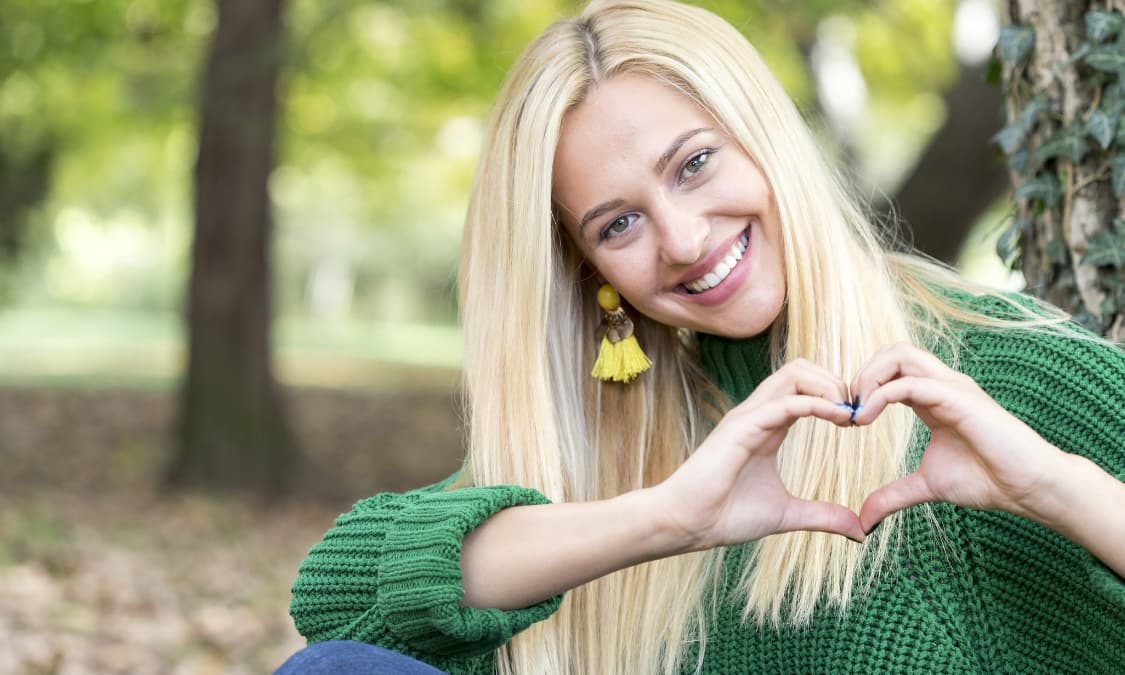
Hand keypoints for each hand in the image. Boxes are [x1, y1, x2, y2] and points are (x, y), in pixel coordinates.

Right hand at [652, 359, 865, 552]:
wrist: (686, 524)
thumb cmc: (725, 515)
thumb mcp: (787, 514)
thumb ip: (822, 515)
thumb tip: (860, 531)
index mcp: (768, 426)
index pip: (805, 387)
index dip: (836, 395)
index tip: (858, 422)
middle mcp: (758, 414)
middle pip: (801, 369)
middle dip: (836, 382)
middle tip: (855, 414)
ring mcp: (749, 417)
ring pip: (794, 373)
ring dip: (828, 386)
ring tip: (847, 414)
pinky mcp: (742, 428)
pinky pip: (784, 402)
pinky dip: (816, 404)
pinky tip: (837, 419)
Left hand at [850, 342, 1067, 531]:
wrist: (1027, 488)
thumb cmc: (986, 480)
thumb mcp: (925, 486)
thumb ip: (892, 496)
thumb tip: (864, 520)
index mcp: (932, 397)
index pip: (890, 369)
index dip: (862, 387)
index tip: (846, 419)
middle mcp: (941, 384)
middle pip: (892, 352)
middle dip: (861, 374)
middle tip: (847, 410)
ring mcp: (952, 387)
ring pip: (900, 355)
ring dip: (868, 378)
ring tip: (856, 412)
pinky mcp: (960, 398)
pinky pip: (910, 383)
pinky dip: (880, 395)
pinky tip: (865, 418)